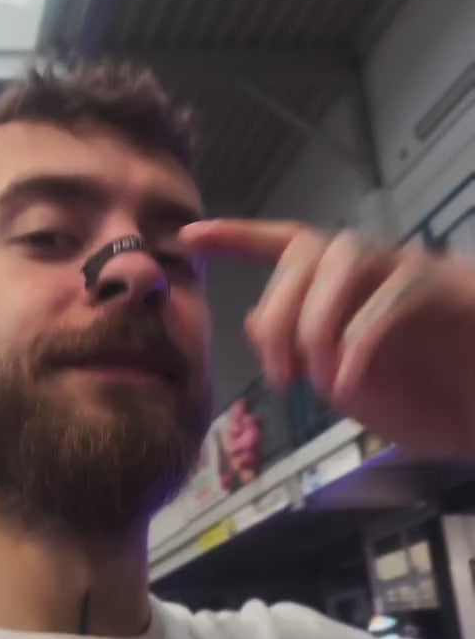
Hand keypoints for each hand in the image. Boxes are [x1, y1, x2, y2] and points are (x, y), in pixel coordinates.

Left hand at [182, 219, 474, 458]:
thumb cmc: (433, 401)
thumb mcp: (350, 385)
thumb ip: (303, 353)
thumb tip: (250, 320)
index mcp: (348, 289)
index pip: (287, 245)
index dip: (239, 237)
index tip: (189, 236)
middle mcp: (379, 268)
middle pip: (309, 249)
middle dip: (279, 311)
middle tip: (278, 377)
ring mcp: (416, 272)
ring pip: (347, 257)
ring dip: (317, 319)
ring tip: (319, 379)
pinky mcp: (453, 288)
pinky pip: (396, 293)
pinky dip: (362, 337)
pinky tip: (351, 379)